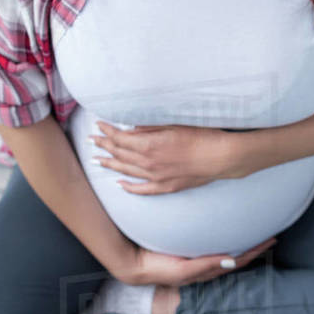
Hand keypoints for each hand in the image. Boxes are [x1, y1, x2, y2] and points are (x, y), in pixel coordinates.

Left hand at [89, 122, 243, 194]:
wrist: (221, 157)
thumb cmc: (201, 135)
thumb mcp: (174, 124)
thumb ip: (150, 127)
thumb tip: (131, 128)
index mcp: (149, 144)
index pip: (120, 138)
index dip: (108, 132)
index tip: (99, 126)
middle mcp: (148, 162)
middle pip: (120, 153)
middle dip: (104, 146)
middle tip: (92, 141)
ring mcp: (156, 177)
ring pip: (126, 171)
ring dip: (110, 164)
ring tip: (97, 160)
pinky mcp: (166, 187)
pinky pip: (142, 189)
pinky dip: (129, 187)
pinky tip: (120, 184)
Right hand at [112, 236, 278, 286]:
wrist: (136, 264)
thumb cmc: (158, 267)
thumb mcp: (182, 270)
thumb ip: (205, 265)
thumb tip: (231, 261)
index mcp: (207, 270)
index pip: (237, 260)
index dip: (255, 251)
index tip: (271, 239)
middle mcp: (206, 265)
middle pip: (238, 256)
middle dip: (256, 247)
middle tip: (273, 235)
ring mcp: (199, 259)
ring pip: (229, 251)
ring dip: (245, 244)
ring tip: (259, 234)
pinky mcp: (191, 252)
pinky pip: (215, 246)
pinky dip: (228, 240)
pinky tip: (231, 233)